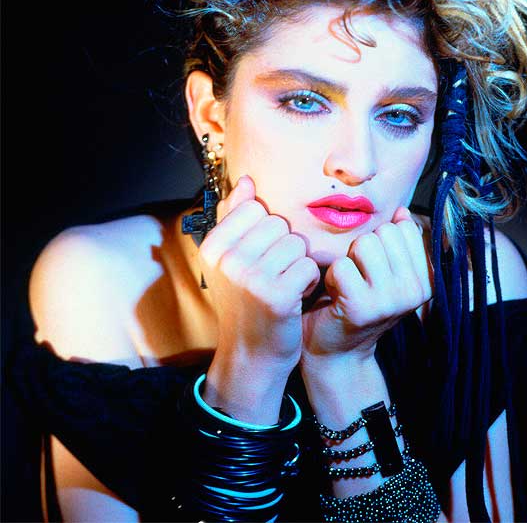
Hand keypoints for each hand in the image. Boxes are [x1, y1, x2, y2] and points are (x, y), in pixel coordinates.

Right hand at [199, 175, 319, 369]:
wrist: (250, 353)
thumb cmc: (244, 302)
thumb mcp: (230, 260)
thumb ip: (234, 217)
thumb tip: (245, 179)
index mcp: (213, 246)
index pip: (255, 208)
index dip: (266, 231)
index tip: (260, 257)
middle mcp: (227, 260)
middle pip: (278, 224)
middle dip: (284, 248)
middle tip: (274, 275)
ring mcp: (250, 278)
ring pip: (297, 244)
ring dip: (298, 264)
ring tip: (284, 286)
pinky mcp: (276, 295)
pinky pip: (309, 266)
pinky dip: (309, 282)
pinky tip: (295, 297)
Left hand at [301, 206, 431, 368]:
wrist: (336, 349)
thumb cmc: (358, 302)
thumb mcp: (386, 272)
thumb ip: (397, 241)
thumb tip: (402, 211)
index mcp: (427, 278)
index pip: (404, 227)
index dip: (381, 241)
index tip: (375, 269)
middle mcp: (415, 290)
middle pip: (383, 232)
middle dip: (363, 249)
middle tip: (359, 278)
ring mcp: (390, 299)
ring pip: (363, 244)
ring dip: (347, 261)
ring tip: (348, 285)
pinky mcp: (361, 306)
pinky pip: (341, 265)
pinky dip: (332, 277)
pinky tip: (337, 296)